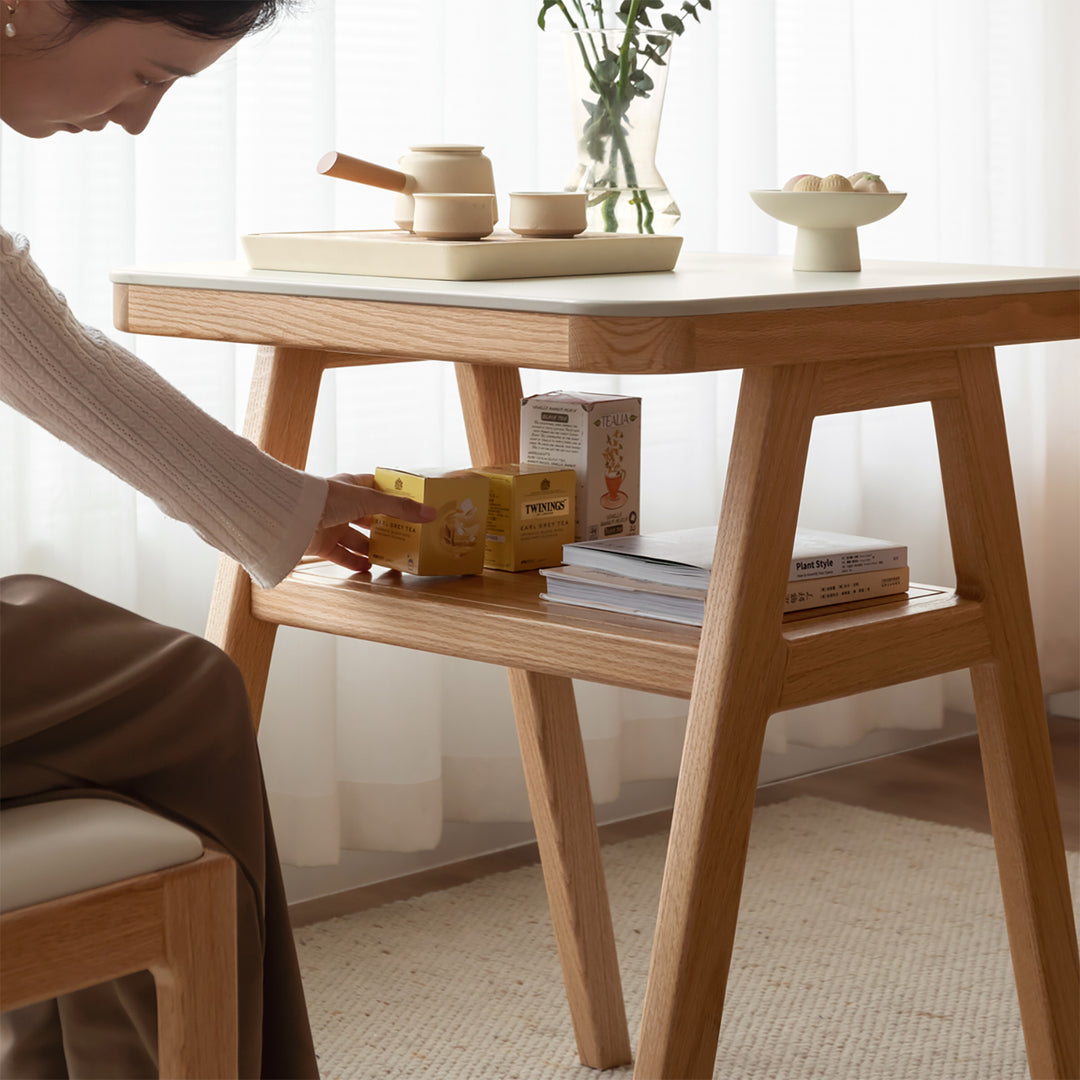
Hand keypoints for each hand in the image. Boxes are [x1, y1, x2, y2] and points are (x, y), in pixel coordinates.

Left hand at [305, 473, 435, 572]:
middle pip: (368, 517)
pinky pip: (341, 556)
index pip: (376, 488)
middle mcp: (341, 505)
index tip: (411, 505)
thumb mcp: (369, 500)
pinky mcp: (321, 544)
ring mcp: (331, 525)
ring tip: (390, 557)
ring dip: (371, 548)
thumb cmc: (327, 497)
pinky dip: (354, 563)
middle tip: (405, 536)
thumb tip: (431, 513)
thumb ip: (400, 508)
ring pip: (356, 539)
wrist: (291, 515)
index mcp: (351, 487)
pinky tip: (369, 569)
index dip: (392, 495)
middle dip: (385, 527)